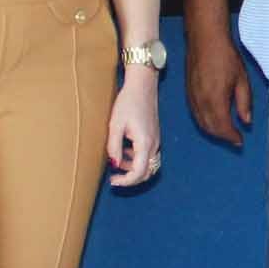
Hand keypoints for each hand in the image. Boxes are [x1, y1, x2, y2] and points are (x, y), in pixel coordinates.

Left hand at [107, 69, 162, 186]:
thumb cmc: (128, 102)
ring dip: (133, 169)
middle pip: (147, 173)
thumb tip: (114, 164)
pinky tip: (125, 152)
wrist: (143, 86)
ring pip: (148, 165)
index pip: (139, 172)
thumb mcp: (115, 124)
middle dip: (131, 179)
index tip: (113, 181)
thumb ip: (114, 147)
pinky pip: (148, 156)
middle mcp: (154, 144)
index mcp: (144, 143)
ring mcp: (156, 141)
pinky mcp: (154, 137)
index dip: (126, 181)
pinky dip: (137, 160)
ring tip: (117, 161)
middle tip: (115, 178)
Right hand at [185, 31, 251, 147]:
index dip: (232, 137)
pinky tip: (213, 120)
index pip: (223, 127)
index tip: (240, 141)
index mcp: (216, 100)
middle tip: (235, 139)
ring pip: (201, 123)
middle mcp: (201, 102)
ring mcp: (192, 98)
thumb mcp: (242, 79)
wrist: (204, 39)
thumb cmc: (226, 56)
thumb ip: (244, 103)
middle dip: (223, 137)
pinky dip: (205, 122)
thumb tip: (246, 121)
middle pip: (211, 128)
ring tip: (226, 132)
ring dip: (213, 131)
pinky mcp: (188, 93)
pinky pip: (195, 114)